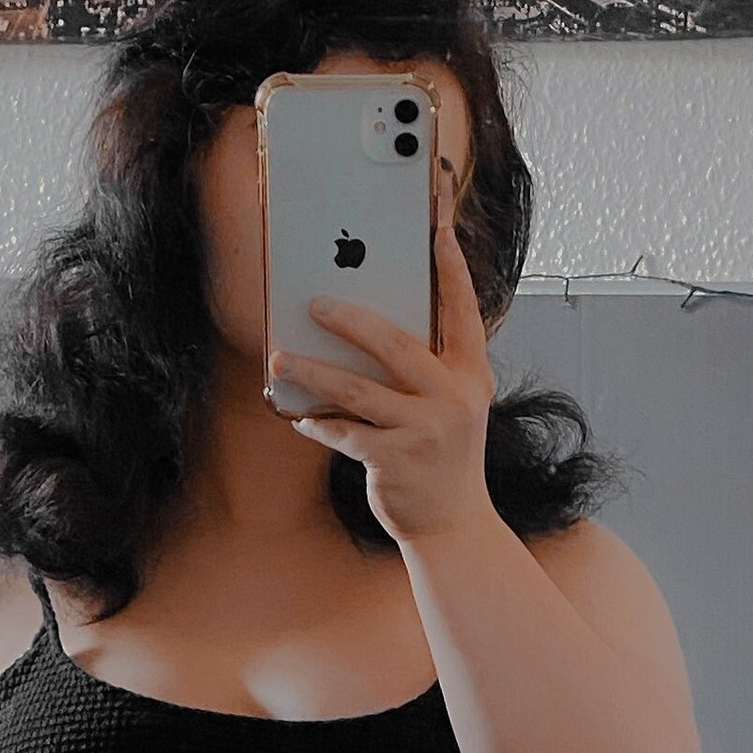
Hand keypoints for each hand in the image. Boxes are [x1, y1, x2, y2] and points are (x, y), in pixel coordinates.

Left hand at [270, 157, 496, 544]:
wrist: (453, 525)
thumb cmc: (444, 457)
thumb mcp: (453, 405)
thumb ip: (430, 367)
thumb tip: (371, 327)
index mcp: (471, 376)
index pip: (463, 311)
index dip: (451, 267)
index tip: (437, 227)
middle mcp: (453, 399)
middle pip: (396, 344)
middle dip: (352, 319)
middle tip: (315, 301)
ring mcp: (425, 431)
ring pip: (358, 390)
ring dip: (314, 371)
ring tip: (281, 357)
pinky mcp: (396, 462)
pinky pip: (345, 433)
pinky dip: (318, 423)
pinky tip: (299, 415)